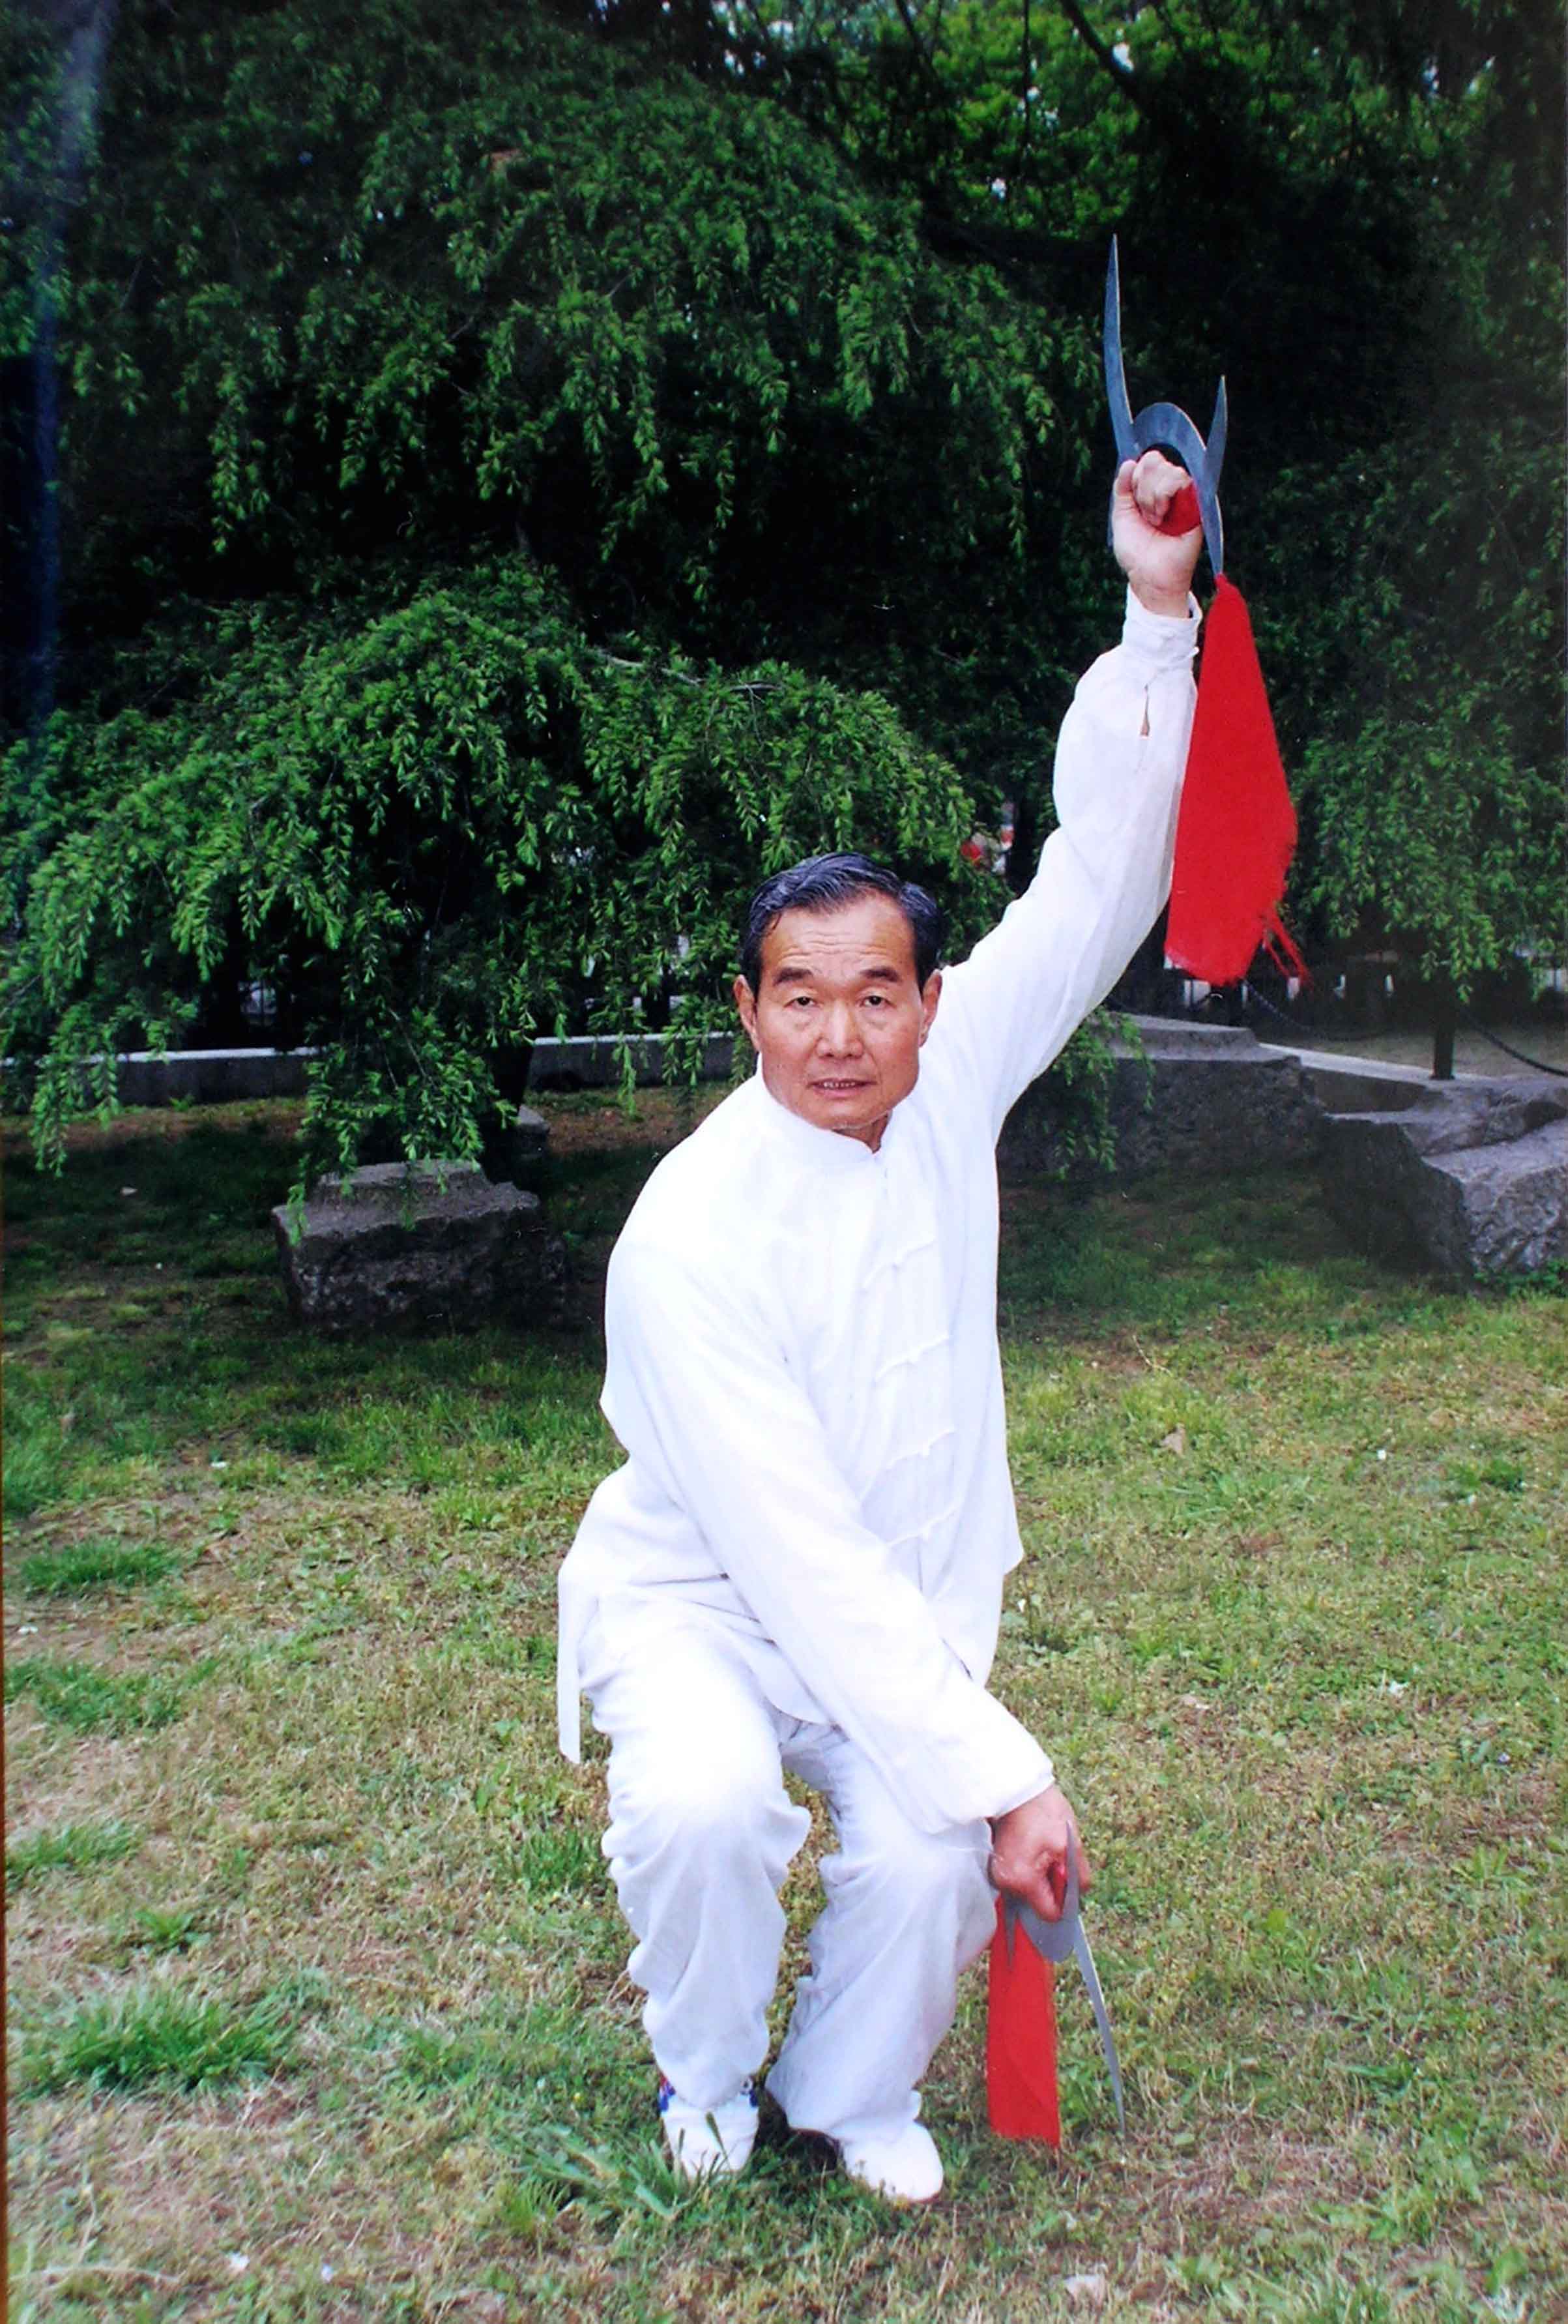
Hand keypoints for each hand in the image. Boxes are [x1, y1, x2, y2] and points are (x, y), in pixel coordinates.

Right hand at [988, 1783, 1091, 1921]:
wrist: (1018, 1787)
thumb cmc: (1042, 1811)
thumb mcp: (1070, 1844)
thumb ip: (1078, 1877)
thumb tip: (1078, 1896)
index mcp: (1023, 1880)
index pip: (1050, 1913)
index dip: (1064, 1899)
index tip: (1066, 1876)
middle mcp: (1005, 1882)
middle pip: (1038, 1902)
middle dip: (1051, 1883)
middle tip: (1053, 1854)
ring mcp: (998, 1873)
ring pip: (1030, 1889)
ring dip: (1041, 1875)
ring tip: (1042, 1847)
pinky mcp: (998, 1864)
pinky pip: (1021, 1877)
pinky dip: (1031, 1867)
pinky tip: (1033, 1846)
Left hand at [1112, 449, 1202, 617]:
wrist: (1150, 576)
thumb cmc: (1137, 552)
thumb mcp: (1121, 516)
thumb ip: (1121, 488)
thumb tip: (1129, 461)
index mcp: (1152, 490)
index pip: (1147, 461)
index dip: (1135, 477)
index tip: (1134, 502)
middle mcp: (1170, 489)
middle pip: (1154, 460)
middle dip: (1142, 489)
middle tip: (1146, 516)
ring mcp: (1185, 495)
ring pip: (1168, 469)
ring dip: (1152, 497)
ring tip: (1156, 520)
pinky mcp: (1198, 503)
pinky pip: (1182, 480)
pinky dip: (1164, 495)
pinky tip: (1163, 517)